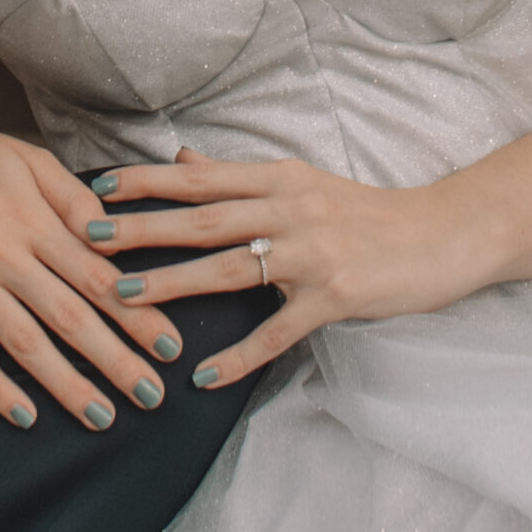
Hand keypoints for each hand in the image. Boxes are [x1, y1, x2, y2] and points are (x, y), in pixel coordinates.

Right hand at [0, 104, 186, 427]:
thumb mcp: (26, 158)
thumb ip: (73, 197)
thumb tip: (113, 233)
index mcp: (33, 220)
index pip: (98, 277)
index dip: (137, 315)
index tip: (170, 347)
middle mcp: (5, 255)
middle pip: (70, 318)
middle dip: (116, 361)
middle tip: (152, 396)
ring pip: (25, 344)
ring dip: (66, 384)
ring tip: (103, 416)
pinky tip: (25, 415)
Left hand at [76, 148, 490, 388]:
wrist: (443, 235)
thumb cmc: (366, 211)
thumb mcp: (300, 180)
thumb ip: (237, 175)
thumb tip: (179, 156)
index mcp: (278, 178)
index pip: (199, 176)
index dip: (145, 182)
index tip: (95, 188)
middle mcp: (290, 209)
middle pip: (203, 218)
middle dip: (142, 228)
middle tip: (89, 238)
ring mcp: (312, 254)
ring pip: (229, 267)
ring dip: (173, 283)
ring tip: (123, 297)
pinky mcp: (335, 298)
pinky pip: (277, 331)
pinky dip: (239, 355)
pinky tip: (203, 375)